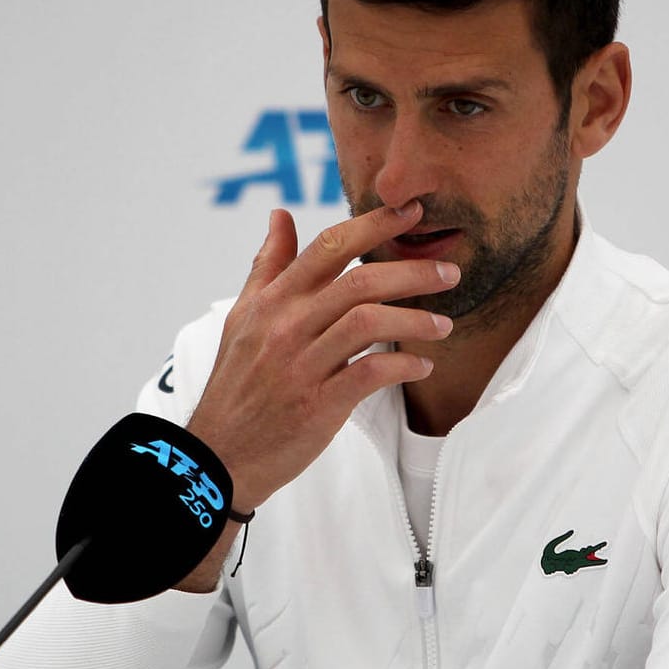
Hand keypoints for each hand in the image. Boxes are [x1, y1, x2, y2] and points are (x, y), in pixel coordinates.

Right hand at [188, 200, 458, 514]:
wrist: (219, 455)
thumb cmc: (236, 384)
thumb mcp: (242, 316)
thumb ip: (267, 264)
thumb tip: (280, 215)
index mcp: (272, 301)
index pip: (328, 247)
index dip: (374, 224)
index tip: (411, 213)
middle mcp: (286, 326)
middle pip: (359, 281)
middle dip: (413, 272)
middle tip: (450, 273)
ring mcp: (302, 365)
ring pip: (368, 322)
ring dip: (415, 320)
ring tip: (443, 325)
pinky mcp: (318, 405)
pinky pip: (371, 373)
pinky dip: (404, 365)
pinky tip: (421, 365)